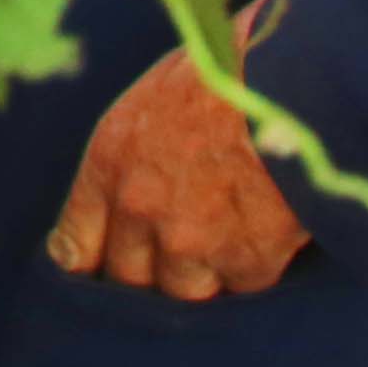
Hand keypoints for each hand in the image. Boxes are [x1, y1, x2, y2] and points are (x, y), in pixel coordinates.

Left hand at [49, 46, 308, 300]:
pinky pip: (240, 288)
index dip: (88, 261)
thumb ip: (130, 156)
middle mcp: (140, 208)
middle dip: (148, 272)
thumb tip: (123, 194)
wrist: (291, 82)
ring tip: (225, 244)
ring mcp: (192, 242)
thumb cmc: (224, 74)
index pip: (76, 243)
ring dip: (202, 276)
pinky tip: (264, 236)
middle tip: (174, 254)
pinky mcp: (247, 262)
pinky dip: (250, 270)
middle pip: (128, 279)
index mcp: (110, 162)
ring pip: (184, 292)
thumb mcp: (152, 99)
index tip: (98, 268)